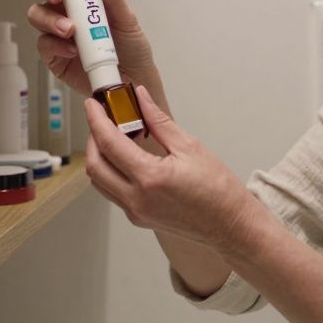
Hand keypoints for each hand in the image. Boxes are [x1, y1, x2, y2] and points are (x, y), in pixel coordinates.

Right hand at [27, 0, 158, 97]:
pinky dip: (56, 45)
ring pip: (38, 15)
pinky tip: (72, 50)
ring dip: (51, 19)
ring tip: (70, 29)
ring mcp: (58, 33)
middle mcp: (67, 11)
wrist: (133, 81)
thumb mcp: (128, 20)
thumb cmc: (132, 49)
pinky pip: (44, 45)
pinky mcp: (54, 56)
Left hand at [84, 85, 260, 252]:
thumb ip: (158, 121)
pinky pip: (112, 192)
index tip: (92, 104)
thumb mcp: (189, 146)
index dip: (96, 120)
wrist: (229, 224)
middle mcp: (137, 199)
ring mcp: (135, 212)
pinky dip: (111, 171)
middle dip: (92, 137)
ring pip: (100, 181)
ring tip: (112, 135)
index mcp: (150, 178)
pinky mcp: (138, 218)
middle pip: (95, 165)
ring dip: (99, 156)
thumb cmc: (217, 189)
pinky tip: (125, 157)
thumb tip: (141, 98)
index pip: (109, 143)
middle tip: (102, 118)